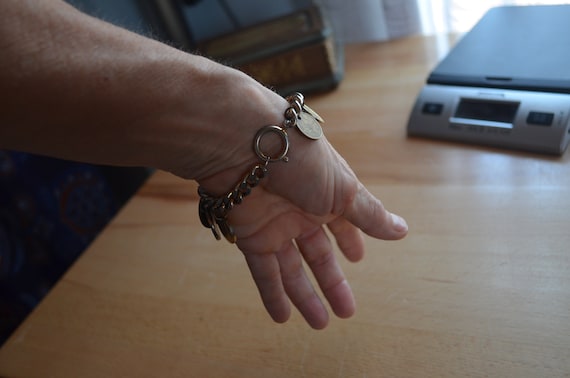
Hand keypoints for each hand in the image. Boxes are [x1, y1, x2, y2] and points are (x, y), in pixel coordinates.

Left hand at [200, 129, 407, 328]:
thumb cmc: (302, 158)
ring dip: (305, 296)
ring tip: (319, 323)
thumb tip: (402, 230)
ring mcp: (275, 224)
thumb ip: (369, 215)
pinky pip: (263, 271)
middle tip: (346, 311)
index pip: (340, 223)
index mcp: (325, 194)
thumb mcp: (344, 190)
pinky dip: (272, 294)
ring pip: (292, 268)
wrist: (248, 145)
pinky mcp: (250, 236)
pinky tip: (282, 316)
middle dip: (332, 281)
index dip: (349, 241)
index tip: (357, 259)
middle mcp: (300, 210)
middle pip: (318, 253)